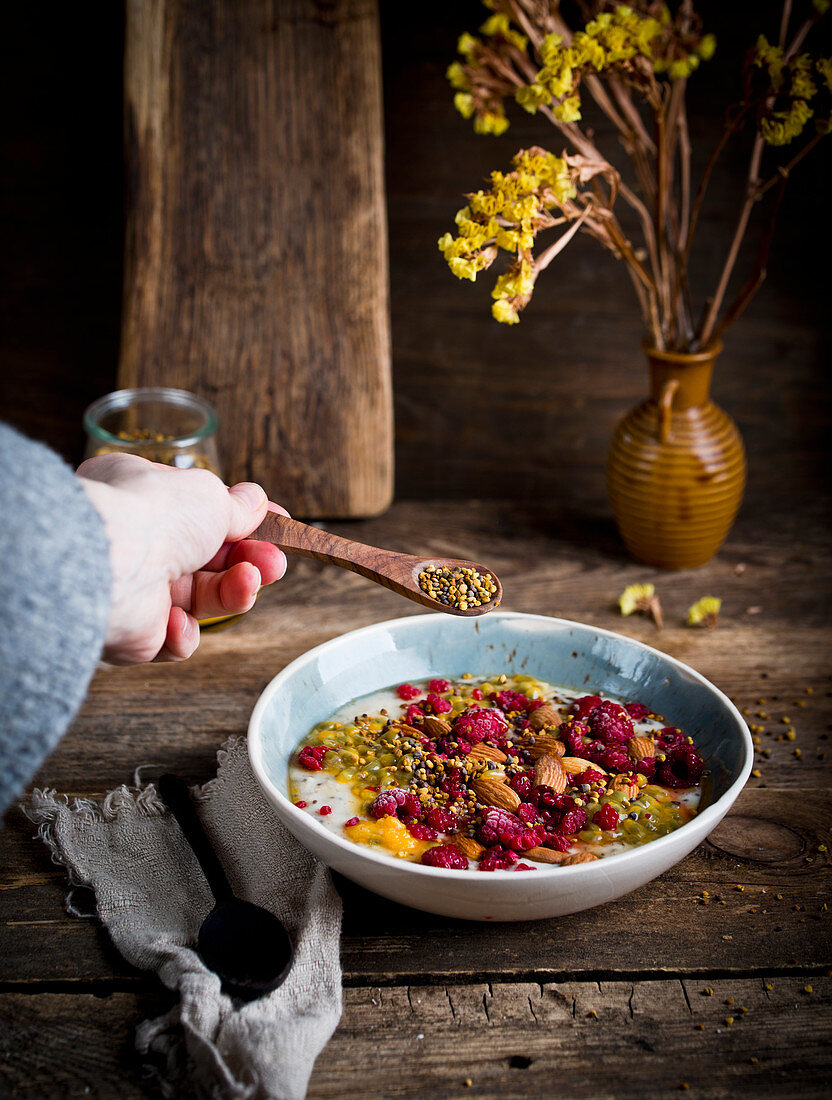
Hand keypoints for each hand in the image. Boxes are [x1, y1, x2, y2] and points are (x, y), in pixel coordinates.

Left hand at [76, 453, 286, 663]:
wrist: (111, 565)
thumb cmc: (154, 514)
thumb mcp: (211, 496)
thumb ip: (236, 506)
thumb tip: (255, 502)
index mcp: (142, 495)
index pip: (200, 512)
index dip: (243, 521)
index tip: (279, 526)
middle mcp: (136, 542)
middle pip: (208, 560)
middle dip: (248, 562)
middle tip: (274, 563)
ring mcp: (135, 588)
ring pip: (199, 599)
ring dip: (231, 592)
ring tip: (248, 582)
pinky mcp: (133, 633)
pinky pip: (174, 639)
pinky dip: (184, 633)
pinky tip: (177, 619)